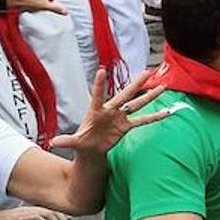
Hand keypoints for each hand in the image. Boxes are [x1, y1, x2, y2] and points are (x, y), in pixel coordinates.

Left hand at [51, 69, 169, 153]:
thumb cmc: (82, 142)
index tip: (101, 70)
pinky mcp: (127, 126)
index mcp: (96, 111)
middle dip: (136, 84)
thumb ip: (66, 141)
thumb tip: (52, 142)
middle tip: (147, 71)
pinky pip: (143, 120)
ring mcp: (120, 117)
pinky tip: (167, 112)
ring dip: (149, 95)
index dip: (99, 84)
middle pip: (125, 94)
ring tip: (163, 86)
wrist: (91, 149)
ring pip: (137, 103)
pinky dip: (155, 117)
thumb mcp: (74, 142)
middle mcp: (110, 110)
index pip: (98, 95)